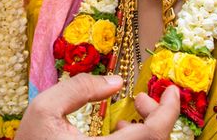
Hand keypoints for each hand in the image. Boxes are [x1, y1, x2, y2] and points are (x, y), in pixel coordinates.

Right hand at [16, 74, 180, 139]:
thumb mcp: (45, 108)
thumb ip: (80, 89)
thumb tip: (117, 81)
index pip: (153, 134)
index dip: (169, 110)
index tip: (172, 90)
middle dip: (156, 116)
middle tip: (142, 99)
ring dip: (146, 131)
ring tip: (123, 118)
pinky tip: (117, 133)